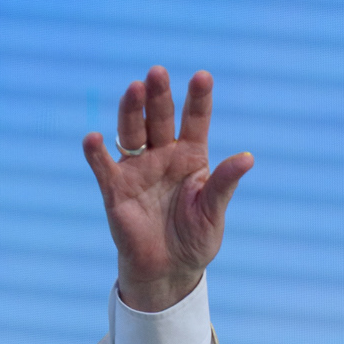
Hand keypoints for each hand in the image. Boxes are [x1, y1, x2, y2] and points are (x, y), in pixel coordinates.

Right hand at [82, 67, 251, 312]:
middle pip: (159, 117)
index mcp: (191, 156)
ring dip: (131, 109)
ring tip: (135, 89)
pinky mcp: (114, 188)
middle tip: (158, 73)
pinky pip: (102, 165)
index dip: (198, 99)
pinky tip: (94, 138)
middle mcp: (163, 154)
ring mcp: (137, 168)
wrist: (168, 271)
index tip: (203, 77)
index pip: (195, 120)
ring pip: (131, 130)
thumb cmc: (195, 240)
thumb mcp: (213, 212)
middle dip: (159, 95)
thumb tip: (248, 158)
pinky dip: (95, 152)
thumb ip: (224, 184)